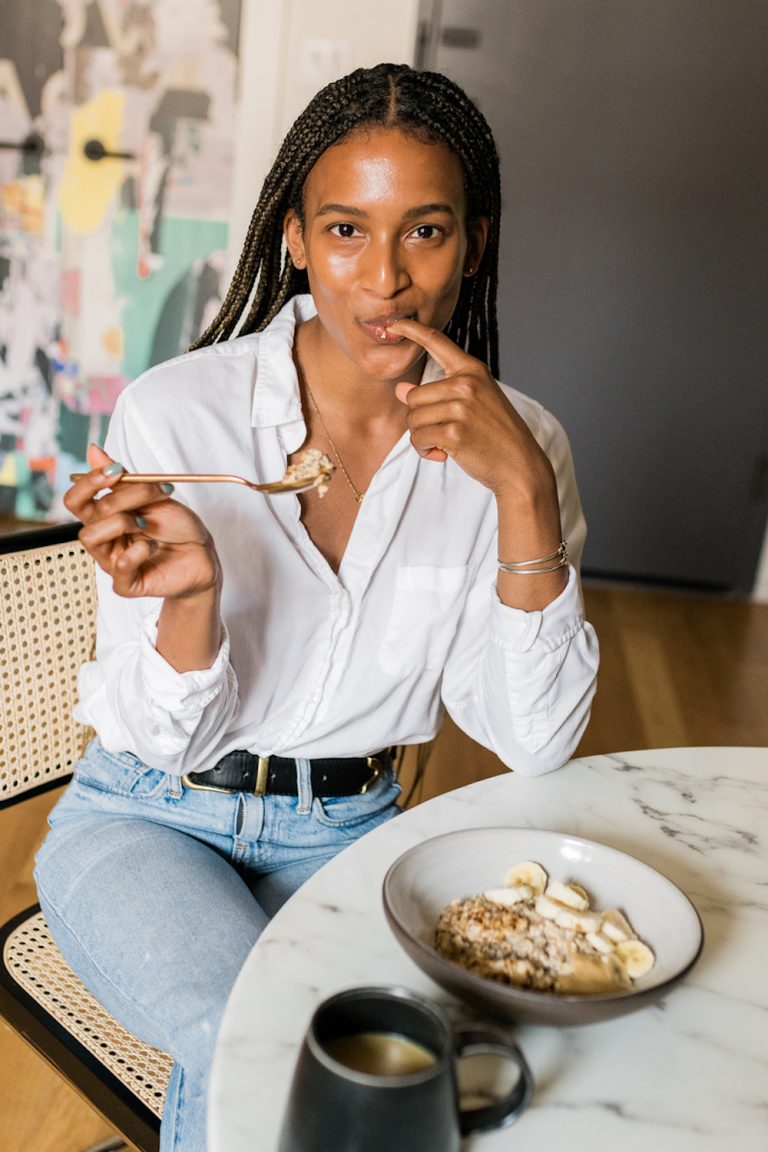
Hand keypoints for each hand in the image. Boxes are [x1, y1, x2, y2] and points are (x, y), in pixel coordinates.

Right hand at [64, 444, 221, 600]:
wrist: (203, 554)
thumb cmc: (178, 527)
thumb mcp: (153, 497)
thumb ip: (122, 480)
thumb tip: (93, 451)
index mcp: (106, 517)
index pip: (76, 499)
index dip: (89, 482)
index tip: (117, 469)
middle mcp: (104, 539)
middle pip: (84, 514)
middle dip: (117, 498)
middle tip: (150, 494)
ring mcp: (113, 562)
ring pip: (91, 538)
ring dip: (121, 523)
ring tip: (147, 524)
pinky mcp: (127, 584)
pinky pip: (118, 568)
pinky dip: (136, 553)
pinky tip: (153, 547)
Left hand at [389, 318, 555, 503]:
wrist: (519, 465)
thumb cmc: (495, 435)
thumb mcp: (472, 405)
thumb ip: (437, 394)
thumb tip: (400, 390)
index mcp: (472, 370)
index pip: (437, 342)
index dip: (412, 329)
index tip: (394, 323)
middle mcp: (466, 384)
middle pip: (413, 396)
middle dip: (420, 419)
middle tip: (442, 432)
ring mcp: (461, 407)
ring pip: (413, 419)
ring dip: (422, 438)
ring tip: (444, 444)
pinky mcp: (455, 432)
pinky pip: (419, 438)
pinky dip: (425, 451)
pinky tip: (443, 454)